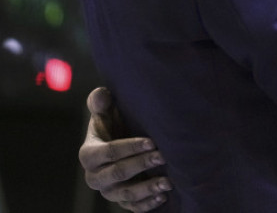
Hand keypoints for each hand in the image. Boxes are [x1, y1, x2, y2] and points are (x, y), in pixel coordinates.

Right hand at [78, 87, 171, 210]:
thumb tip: (102, 94)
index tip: (151, 141)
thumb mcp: (106, 112)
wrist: (119, 144)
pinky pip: (132, 208)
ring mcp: (109, 191)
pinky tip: (163, 197)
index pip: (108, 152)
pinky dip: (146, 205)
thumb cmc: (113, 125)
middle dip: (140, 165)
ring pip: (126, 194)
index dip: (129, 147)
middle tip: (162, 156)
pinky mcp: (122, 201)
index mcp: (89, 154)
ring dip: (147, 189)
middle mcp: (95, 177)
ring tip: (168, 182)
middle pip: (118, 173)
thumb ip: (101, 102)